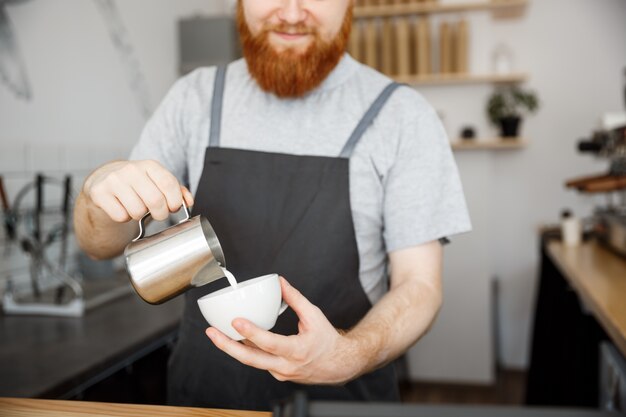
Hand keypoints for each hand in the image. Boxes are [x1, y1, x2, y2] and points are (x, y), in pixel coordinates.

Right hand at [83, 160, 192, 221]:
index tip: (173, 208)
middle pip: (155, 201)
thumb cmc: (137, 183)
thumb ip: (176, 190)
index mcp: (149, 165)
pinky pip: (120, 216)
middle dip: (161, 214)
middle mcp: (131, 170)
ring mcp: (114, 180)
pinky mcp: (100, 193)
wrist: (105, 179)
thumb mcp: (157, 181)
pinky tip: (122, 208)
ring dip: (140, 216)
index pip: (169, 184)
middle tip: (158, 214)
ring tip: (137, 207)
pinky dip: (124, 217)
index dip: (175, 201)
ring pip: (137, 211)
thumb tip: (188, 201)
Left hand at [205, 277, 361, 384]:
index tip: (236, 321)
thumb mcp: (314, 316)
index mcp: (297, 350)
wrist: (339, 365)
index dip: (251, 333)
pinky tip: (235, 339)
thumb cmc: (327, 341)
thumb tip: (280, 282)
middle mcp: (286, 365)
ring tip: (215, 334)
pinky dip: (246, 350)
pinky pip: (258, 361)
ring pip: (252, 361)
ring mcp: (280, 373)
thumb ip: (295, 298)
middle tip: (212, 333)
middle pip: (251, 359)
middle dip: (227, 346)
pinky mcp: (277, 374)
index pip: (269, 343)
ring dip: (232, 348)